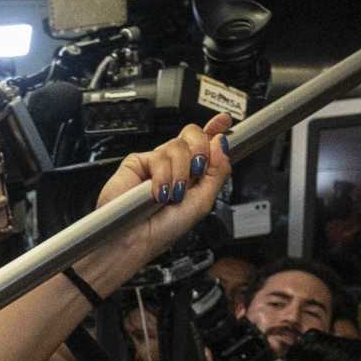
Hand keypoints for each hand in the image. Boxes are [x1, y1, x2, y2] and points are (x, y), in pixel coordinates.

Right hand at [97, 114, 232, 261]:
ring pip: (178, 145)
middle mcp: (176, 165)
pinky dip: (162, 176)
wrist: (136, 239)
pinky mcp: (138, 162)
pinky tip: (158, 193)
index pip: (207, 145)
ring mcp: (157, 162)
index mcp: (193, 174)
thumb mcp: (202, 202)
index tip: (224, 121)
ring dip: (180, 173)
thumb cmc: (165, 230)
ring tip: (173, 195)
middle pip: (193, 135)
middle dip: (201, 149)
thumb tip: (222, 143)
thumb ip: (217, 172)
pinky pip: (158, 156)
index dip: (215, 130)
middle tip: (198, 168)